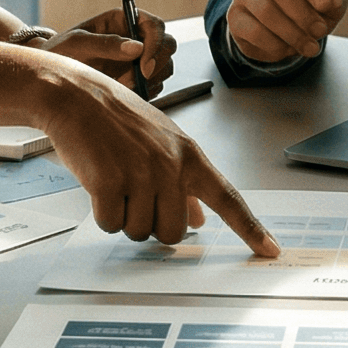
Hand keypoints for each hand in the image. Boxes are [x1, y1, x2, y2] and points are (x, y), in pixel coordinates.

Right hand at [32, 63, 277, 252]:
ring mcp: (141, 174)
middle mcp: (171, 166)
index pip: (228, 198)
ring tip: (115, 181)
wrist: (76, 97)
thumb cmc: (117, 120)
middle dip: (151, 224)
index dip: (250, 228)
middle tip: (134, 195)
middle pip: (173, 233)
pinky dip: (102, 213)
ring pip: (139, 231)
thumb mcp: (161, 143)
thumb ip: (185, 183)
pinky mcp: (110, 183)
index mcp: (189, 156)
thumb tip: (199, 220)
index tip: (270, 250)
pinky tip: (98, 183)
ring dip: (124, 217)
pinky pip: (110, 224)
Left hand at [41, 7, 171, 94]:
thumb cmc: (59, 52)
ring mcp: (138, 59)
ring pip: (164, 67)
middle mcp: (135, 37)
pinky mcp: (136, 79)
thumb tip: (136, 47)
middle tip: (138, 80)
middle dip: (157, 64)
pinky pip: (154, 85)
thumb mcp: (77, 44)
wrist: (48, 75)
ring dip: (150, 80)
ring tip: (121, 86)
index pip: (155, 25)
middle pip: (167, 46)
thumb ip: (105, 44)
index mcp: (123, 20)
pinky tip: (123, 92)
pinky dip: (146, 91)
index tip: (143, 65)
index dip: (155, 44)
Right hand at [227, 0, 346, 62]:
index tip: (327, 4)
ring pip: (266, 11)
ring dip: (292, 33)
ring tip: (310, 46)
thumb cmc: (307, 5)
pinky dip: (276, 45)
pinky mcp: (234, 16)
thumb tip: (330, 0)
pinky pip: (254, 32)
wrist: (281, 27)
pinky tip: (288, 48)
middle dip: (303, 13)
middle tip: (320, 31)